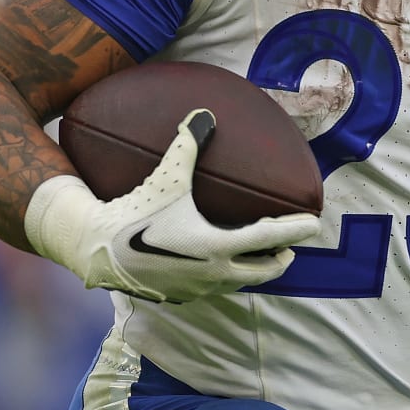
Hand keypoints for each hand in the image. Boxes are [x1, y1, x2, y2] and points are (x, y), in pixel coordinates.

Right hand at [24, 109, 320, 303]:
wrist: (95, 249)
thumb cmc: (135, 211)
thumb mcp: (167, 177)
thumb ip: (188, 144)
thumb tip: (203, 114)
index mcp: (216, 246)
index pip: (269, 238)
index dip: (295, 230)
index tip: (315, 224)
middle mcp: (212, 273)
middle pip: (263, 271)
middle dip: (280, 258)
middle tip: (290, 246)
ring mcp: (196, 289)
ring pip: (239, 284)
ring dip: (255, 271)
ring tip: (262, 257)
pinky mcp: (179, 296)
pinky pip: (214, 289)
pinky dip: (227, 278)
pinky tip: (222, 267)